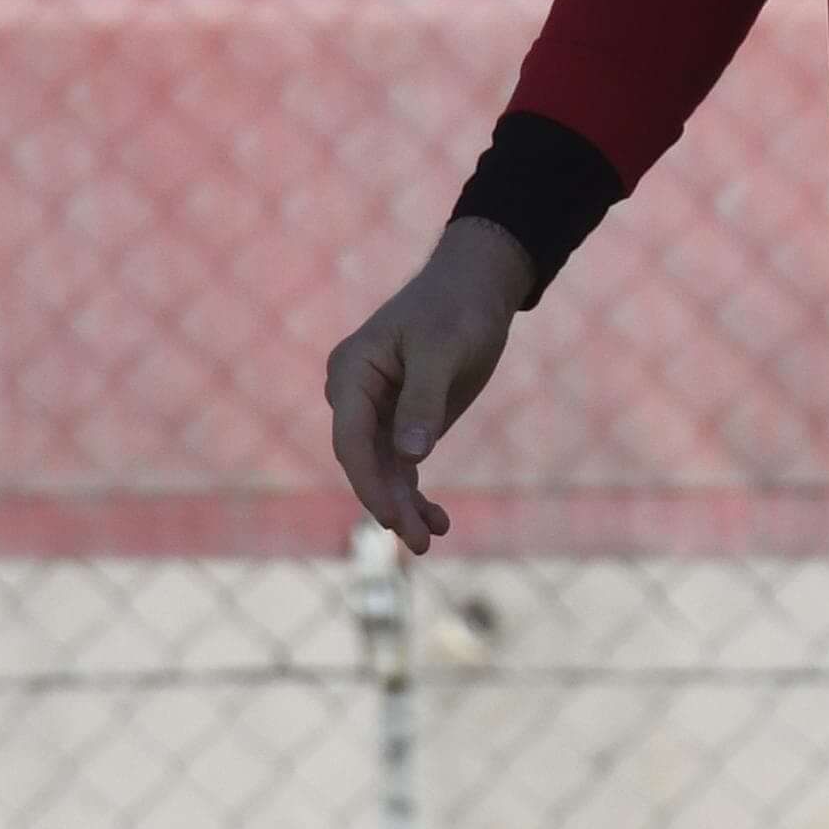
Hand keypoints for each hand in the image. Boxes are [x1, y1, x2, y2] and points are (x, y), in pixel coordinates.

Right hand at [324, 220, 534, 555]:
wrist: (477, 286)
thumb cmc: (457, 308)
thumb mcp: (443, 350)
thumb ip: (423, 400)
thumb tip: (410, 456)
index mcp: (351, 372)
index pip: (350, 440)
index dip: (369, 482)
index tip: (392, 518)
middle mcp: (355, 396)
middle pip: (364, 462)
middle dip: (389, 503)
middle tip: (420, 542)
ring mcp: (378, 410)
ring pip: (384, 470)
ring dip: (405, 505)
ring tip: (432, 539)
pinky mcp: (403, 420)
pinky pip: (403, 465)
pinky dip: (418, 492)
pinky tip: (440, 520)